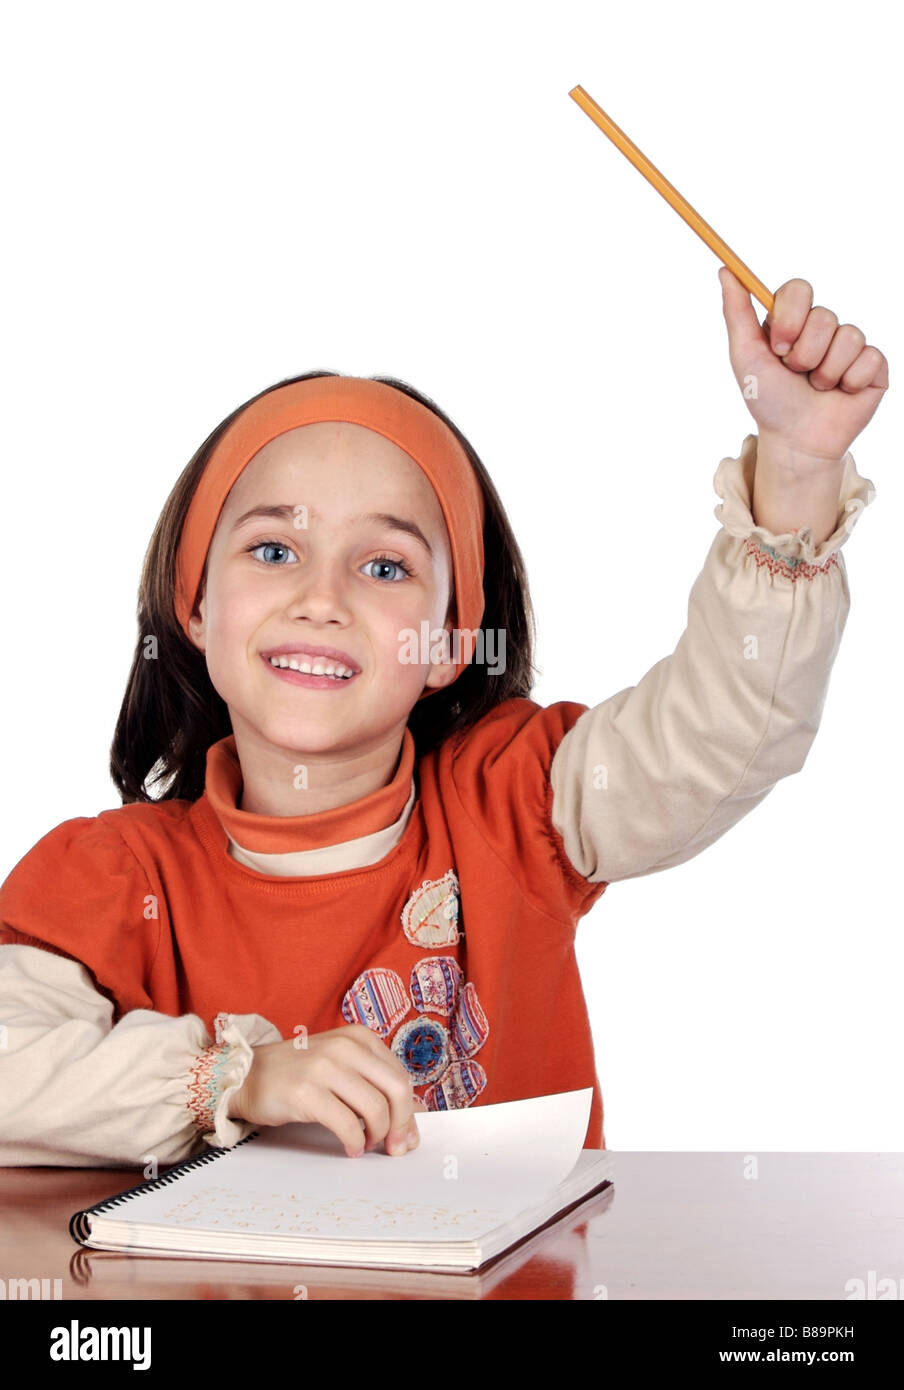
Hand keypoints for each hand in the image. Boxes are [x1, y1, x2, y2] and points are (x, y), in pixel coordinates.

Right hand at [227, 1023, 424, 1157]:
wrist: (246, 1075)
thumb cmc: (296, 1074)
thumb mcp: (340, 1066)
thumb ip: (373, 1083)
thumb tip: (412, 1115)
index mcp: (359, 1037)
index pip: (400, 1076)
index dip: (409, 1111)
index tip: (406, 1135)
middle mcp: (345, 1047)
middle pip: (397, 1089)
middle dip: (402, 1125)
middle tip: (395, 1147)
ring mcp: (325, 1067)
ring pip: (376, 1109)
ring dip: (378, 1136)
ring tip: (367, 1145)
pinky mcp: (306, 1092)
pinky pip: (348, 1125)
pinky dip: (355, 1143)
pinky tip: (351, 1148)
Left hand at [718, 266, 887, 463]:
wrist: (795, 441)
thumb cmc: (768, 400)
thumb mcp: (745, 356)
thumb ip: (736, 312)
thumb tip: (726, 270)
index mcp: (792, 320)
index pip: (799, 289)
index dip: (791, 316)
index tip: (779, 347)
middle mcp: (822, 328)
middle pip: (825, 316)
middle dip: (805, 353)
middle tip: (796, 374)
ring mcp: (850, 345)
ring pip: (848, 337)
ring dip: (825, 371)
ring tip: (816, 388)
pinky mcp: (873, 365)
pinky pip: (870, 358)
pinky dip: (849, 381)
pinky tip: (840, 393)